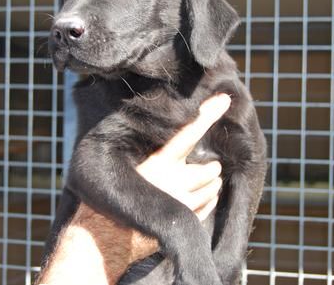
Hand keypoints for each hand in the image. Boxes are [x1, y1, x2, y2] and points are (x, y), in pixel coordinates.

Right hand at [129, 93, 230, 260]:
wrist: (109, 234)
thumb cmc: (117, 194)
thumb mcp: (131, 166)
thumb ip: (157, 155)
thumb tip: (177, 146)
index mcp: (158, 163)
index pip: (188, 134)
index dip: (207, 115)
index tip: (225, 99)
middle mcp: (174, 182)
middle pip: (210, 169)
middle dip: (210, 168)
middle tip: (203, 168)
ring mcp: (183, 203)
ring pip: (213, 188)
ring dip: (211, 184)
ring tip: (196, 185)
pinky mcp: (187, 221)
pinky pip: (209, 206)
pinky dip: (208, 200)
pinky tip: (196, 200)